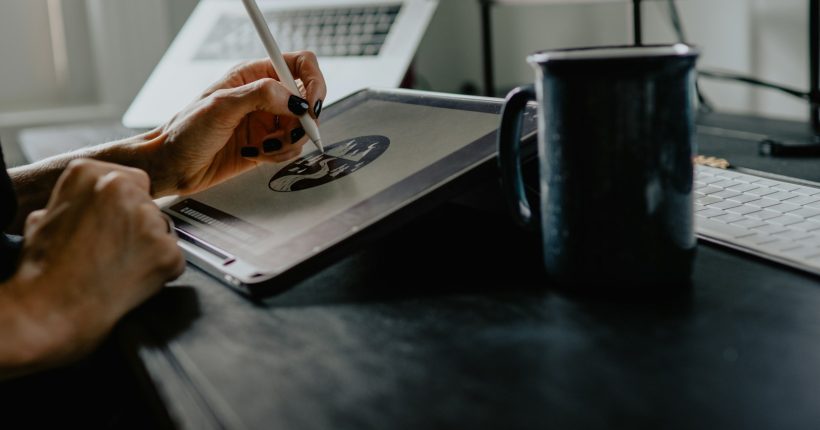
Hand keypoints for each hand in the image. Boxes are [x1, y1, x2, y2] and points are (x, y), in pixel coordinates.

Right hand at [0, 159, 183, 373]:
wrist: (51, 310)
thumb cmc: (44, 270)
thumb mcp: (46, 217)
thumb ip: (78, 200)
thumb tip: (91, 202)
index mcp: (89, 173)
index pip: (133, 181)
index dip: (124, 207)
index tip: (112, 224)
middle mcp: (121, 188)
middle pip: (149, 205)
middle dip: (137, 227)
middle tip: (114, 251)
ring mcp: (148, 219)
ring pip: (163, 231)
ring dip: (149, 248)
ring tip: (118, 268)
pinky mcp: (167, 251)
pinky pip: (174, 260)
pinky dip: (160, 272)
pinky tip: (132, 281)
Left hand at [146, 53, 326, 196]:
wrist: (173, 165)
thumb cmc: (185, 131)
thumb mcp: (221, 106)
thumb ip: (261, 95)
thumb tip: (295, 99)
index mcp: (254, 75)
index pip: (300, 65)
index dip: (313, 82)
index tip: (310, 106)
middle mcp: (265, 96)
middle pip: (306, 101)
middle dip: (301, 121)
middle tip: (286, 134)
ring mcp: (267, 121)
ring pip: (302, 129)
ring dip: (287, 142)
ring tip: (263, 147)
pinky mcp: (267, 144)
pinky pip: (291, 149)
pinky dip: (279, 155)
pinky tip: (256, 154)